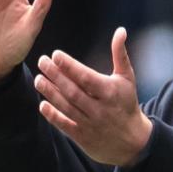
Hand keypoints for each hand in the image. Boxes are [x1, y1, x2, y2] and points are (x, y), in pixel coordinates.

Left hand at [34, 27, 152, 166]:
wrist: (133, 140)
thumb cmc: (127, 102)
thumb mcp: (127, 78)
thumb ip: (120, 54)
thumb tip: (120, 31)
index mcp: (110, 92)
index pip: (86, 77)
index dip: (70, 66)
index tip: (56, 54)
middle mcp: (99, 108)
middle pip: (72, 91)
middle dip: (55, 75)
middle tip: (42, 61)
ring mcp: (90, 124)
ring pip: (66, 106)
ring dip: (50, 92)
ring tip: (39, 79)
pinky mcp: (83, 137)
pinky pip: (65, 125)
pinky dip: (53, 115)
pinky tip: (43, 104)